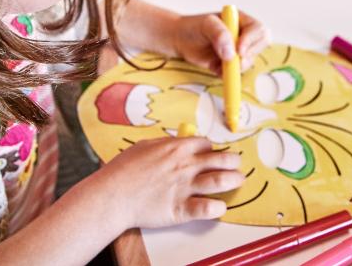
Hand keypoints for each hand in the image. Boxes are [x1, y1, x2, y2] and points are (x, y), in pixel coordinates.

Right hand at [94, 137, 243, 228]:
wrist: (112, 194)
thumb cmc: (122, 170)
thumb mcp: (144, 146)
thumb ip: (163, 145)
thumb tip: (173, 143)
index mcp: (176, 148)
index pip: (205, 144)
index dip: (212, 148)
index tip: (213, 153)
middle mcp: (185, 165)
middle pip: (221, 159)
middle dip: (232, 161)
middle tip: (236, 164)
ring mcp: (185, 187)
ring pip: (220, 181)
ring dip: (233, 180)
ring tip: (239, 180)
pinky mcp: (181, 209)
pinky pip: (207, 208)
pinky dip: (218, 208)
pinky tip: (221, 207)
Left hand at [172, 10, 270, 72]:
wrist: (180, 39)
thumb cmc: (193, 27)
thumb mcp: (206, 25)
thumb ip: (219, 34)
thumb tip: (232, 54)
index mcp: (240, 20)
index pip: (258, 30)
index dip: (251, 41)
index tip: (239, 50)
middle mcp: (242, 35)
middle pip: (260, 46)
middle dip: (248, 55)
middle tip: (234, 60)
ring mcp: (237, 50)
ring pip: (249, 61)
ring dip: (236, 66)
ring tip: (218, 64)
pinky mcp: (230, 63)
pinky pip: (236, 72)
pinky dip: (227, 74)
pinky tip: (214, 68)